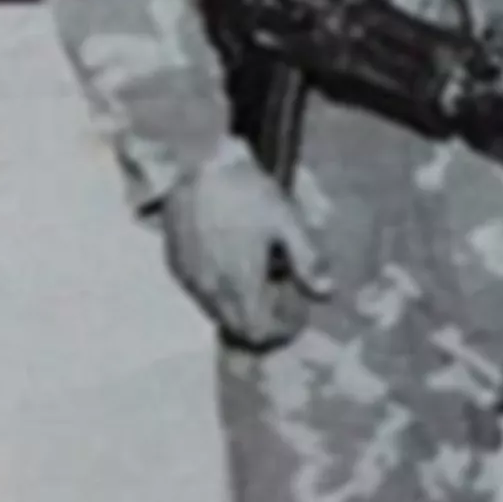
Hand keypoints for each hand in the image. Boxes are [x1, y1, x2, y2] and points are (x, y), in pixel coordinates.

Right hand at [161, 143, 332, 349]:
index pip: (258, 334)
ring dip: (240, 305)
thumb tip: (326, 292)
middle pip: (237, 327)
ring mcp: (190, 281)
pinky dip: (220, 289)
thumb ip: (308, 260)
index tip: (294, 308)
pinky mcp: (176, 265)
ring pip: (217, 312)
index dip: (280, 329)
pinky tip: (232, 260)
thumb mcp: (287, 221)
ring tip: (258, 271)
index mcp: (240, 286)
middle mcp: (211, 292)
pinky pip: (200, 292)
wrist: (196, 167)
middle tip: (280, 290)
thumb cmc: (247, 192)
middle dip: (261, 319)